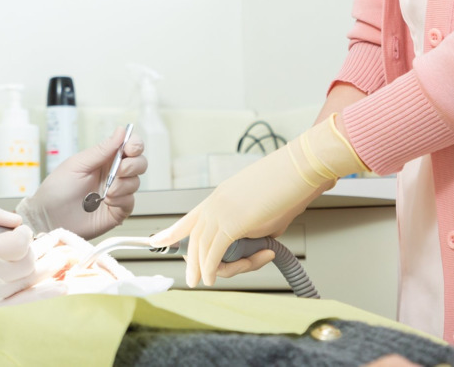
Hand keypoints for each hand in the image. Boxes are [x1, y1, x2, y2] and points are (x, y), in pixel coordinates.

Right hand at [0, 202, 65, 332]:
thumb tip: (17, 222)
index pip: (18, 244)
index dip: (24, 235)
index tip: (18, 233)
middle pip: (27, 263)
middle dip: (28, 251)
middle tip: (16, 248)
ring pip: (29, 283)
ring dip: (34, 269)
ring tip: (34, 261)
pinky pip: (26, 307)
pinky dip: (43, 295)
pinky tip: (58, 285)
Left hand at [16, 126, 146, 239]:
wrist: (49, 218)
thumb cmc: (57, 189)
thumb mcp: (77, 165)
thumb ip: (101, 150)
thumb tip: (121, 131)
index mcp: (103, 159)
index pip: (129, 146)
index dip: (135, 144)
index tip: (130, 148)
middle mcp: (113, 174)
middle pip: (139, 163)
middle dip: (133, 165)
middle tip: (120, 170)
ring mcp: (116, 192)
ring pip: (136, 182)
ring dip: (123, 185)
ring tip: (106, 191)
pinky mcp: (118, 210)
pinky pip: (130, 201)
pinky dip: (121, 200)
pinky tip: (107, 202)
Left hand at [150, 114, 365, 287]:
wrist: (297, 172)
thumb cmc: (287, 189)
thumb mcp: (263, 215)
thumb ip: (253, 232)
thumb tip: (256, 249)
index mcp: (218, 199)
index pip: (188, 218)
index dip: (172, 232)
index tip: (157, 241)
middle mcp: (214, 204)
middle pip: (193, 238)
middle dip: (191, 261)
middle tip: (192, 279)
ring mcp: (220, 212)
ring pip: (204, 248)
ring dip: (204, 269)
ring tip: (206, 282)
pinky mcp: (231, 223)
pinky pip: (215, 251)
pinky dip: (212, 268)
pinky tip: (211, 278)